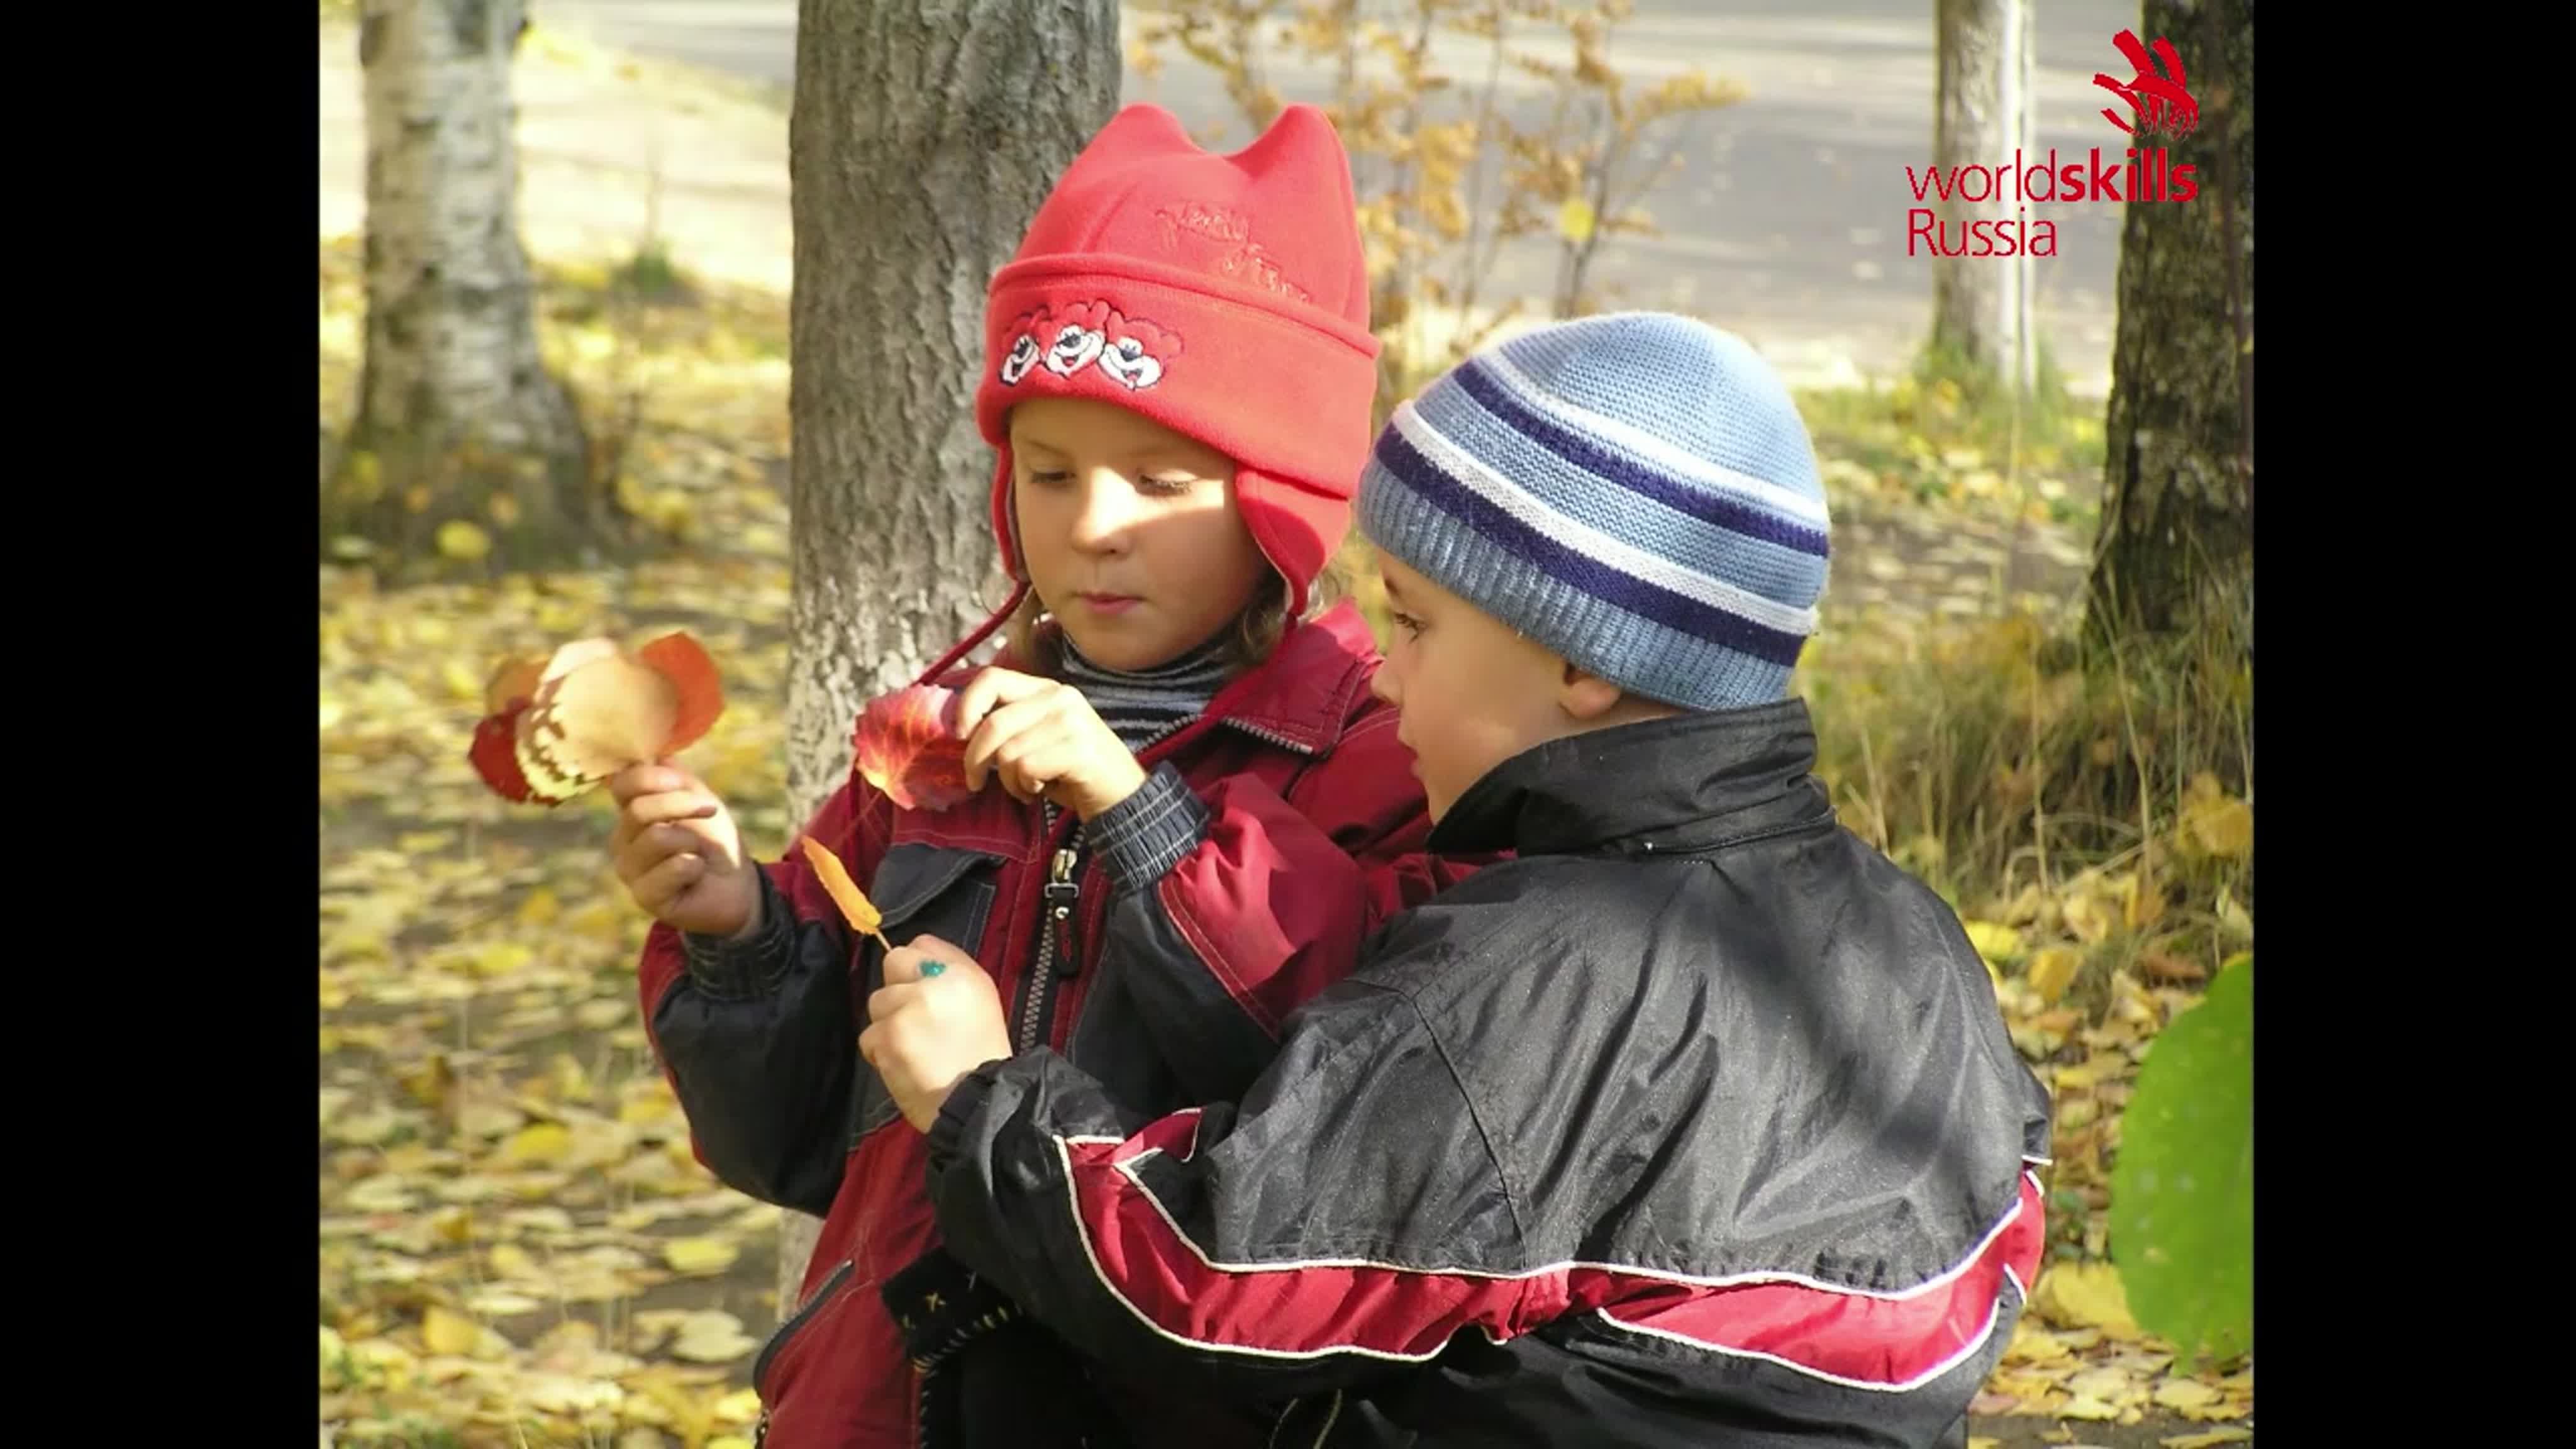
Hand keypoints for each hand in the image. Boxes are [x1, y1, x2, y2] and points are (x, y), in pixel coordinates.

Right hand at [608, 763, 758, 937]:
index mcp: (631, 812)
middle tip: (709, 811)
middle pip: (639, 810)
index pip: (621, 784)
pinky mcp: (645, 896)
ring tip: (697, 854)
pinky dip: (694, 867)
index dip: (651, 778)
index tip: (680, 782)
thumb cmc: (713, 840)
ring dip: (691, 841)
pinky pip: (672, 868)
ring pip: (657, 838)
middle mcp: (623, 840)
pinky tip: (695, 874)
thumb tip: (653, 754)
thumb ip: (673, 777)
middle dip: (683, 805)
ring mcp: (630, 870)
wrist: (735, 884)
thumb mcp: (698, 799)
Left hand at [859, 934, 1012, 1131]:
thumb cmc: (982, 1056)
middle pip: (893, 963)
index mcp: (963, 974)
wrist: (979, 1103)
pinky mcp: (887, 1037)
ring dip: (887, 1023)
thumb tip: (916, 967)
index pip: (922, 944)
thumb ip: (950, 977)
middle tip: (913, 1019)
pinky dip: (880, 1051)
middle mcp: (934, 984)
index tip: (922, 992)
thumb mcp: (981, 1003)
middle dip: (897, 989)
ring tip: (911, 1047)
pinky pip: (868, 1036)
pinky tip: (902, 1064)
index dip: (917, 968)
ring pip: (877, 1002)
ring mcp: (907, 1009)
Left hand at [952, 667, 1148, 818]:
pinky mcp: (1078, 749)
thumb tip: (961, 732)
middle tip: (975, 782)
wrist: (1122, 796)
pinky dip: (1025, 789)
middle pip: (993, 723)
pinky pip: (1026, 769)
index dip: (966, 705)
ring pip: (1008, 752)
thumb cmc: (1071, 771)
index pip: (992, 678)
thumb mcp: (1037, 738)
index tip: (959, 735)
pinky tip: (1039, 791)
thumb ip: (1009, 726)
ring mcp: (1071, 721)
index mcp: (1047, 689)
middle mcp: (1060, 697)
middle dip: (975, 758)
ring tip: (1025, 788)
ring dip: (1007, 781)